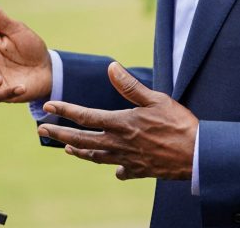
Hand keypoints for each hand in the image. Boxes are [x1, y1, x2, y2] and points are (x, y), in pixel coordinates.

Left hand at [37, 62, 197, 180]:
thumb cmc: (179, 123)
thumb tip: (111, 68)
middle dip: (60, 133)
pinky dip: (112, 166)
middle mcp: (119, 144)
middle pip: (82, 140)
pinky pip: (120, 170)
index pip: (85, 116)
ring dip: (78, 151)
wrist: (196, 154)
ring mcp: (127, 160)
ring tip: (67, 147)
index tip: (48, 107)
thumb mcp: (156, 99)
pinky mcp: (139, 171)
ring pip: (95, 157)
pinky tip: (112, 166)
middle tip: (42, 129)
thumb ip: (130, 86)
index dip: (65, 110)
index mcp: (122, 124)